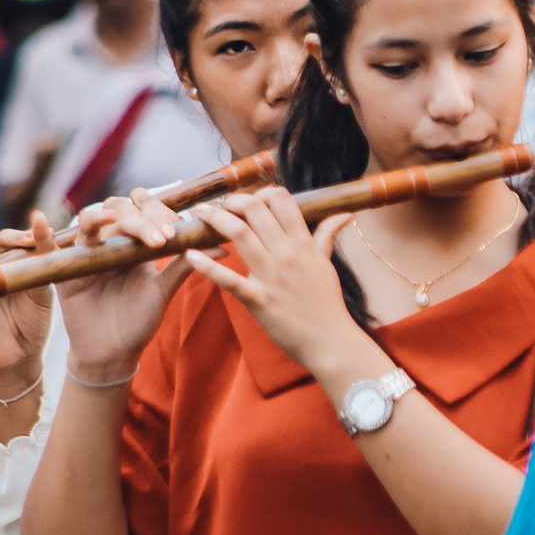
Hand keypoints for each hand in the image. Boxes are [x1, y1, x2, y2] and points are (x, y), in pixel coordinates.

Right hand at [0, 213, 56, 386]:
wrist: (22, 354)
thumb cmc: (33, 321)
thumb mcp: (44, 292)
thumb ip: (44, 265)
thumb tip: (49, 233)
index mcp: (10, 263)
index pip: (12, 240)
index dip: (26, 235)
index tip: (46, 234)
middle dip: (6, 234)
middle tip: (27, 237)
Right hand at [52, 189, 198, 376]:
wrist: (114, 354)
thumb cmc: (139, 321)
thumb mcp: (164, 291)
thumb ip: (185, 265)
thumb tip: (222, 246)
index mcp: (136, 240)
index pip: (147, 210)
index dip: (162, 214)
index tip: (178, 231)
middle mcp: (111, 240)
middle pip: (122, 209)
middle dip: (142, 218)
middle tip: (160, 239)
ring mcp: (87, 252)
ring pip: (92, 219)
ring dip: (106, 217)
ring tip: (117, 223)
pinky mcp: (64, 270)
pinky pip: (48, 247)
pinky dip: (41, 232)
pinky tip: (40, 219)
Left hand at [183, 187, 358, 375]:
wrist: (330, 341)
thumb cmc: (327, 303)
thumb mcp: (327, 264)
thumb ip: (327, 235)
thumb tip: (344, 214)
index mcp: (304, 244)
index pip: (281, 201)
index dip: (263, 193)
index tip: (251, 200)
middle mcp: (287, 254)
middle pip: (255, 210)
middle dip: (232, 201)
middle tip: (219, 204)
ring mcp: (271, 276)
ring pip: (240, 234)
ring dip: (215, 219)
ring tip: (200, 214)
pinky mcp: (258, 300)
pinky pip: (228, 280)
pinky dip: (207, 267)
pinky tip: (190, 255)